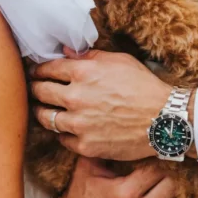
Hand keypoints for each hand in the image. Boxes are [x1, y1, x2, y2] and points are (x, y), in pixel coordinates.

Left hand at [31, 49, 172, 162]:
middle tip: (33, 89)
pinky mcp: (85, 145)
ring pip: (45, 117)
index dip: (39, 69)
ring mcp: (79, 123)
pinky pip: (62, 139)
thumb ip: (90, 56)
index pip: (48, 69)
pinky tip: (65, 129)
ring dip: (41, 112)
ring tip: (42, 110)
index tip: (36, 72)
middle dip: (34, 88)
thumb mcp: (120, 61)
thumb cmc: (145, 87)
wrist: (163, 120)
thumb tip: (67, 52)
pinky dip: (62, 133)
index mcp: (83, 72)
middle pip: (40, 92)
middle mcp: (76, 97)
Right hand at [50, 156, 175, 197]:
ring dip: (168, 196)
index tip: (153, 159)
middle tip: (160, 173)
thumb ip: (104, 148)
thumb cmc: (81, 196)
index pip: (157, 170)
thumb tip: (122, 129)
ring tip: (160, 189)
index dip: (155, 162)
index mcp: (125, 194)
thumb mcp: (87, 168)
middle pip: (171, 187)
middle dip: (165, 177)